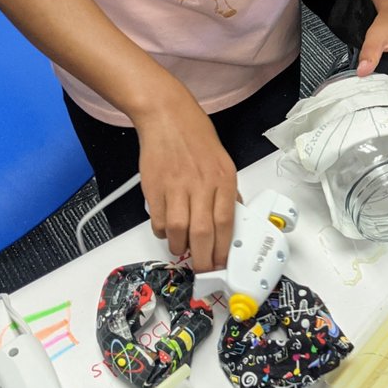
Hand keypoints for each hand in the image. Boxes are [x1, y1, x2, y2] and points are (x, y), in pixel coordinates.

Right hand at [135, 87, 237, 272]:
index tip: (221, 263)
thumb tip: (232, 220)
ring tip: (182, 249)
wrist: (169, 118)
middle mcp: (202, 184)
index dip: (223, 248)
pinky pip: (159, 220)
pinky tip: (167, 230)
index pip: (226, 222)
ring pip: (179, 230)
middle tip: (202, 269)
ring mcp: (177, 186)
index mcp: (224, 179)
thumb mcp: (223, 163)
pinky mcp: (155, 188)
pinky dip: (162, 232)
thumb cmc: (196, 139)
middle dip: (203, 258)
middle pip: (203, 232)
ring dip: (180, 246)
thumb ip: (227, 193)